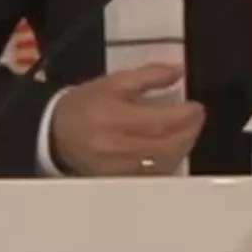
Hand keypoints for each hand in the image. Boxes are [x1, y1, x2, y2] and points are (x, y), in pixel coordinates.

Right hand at [49, 62, 204, 175]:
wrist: (55, 133)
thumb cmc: (84, 105)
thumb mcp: (113, 82)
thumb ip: (149, 75)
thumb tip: (179, 71)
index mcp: (114, 118)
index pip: (160, 121)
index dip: (185, 116)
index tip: (196, 107)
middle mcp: (117, 146)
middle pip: (166, 145)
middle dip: (189, 131)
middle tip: (197, 117)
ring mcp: (119, 167)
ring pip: (163, 162)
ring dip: (182, 146)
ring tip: (188, 130)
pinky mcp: (119, 179)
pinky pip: (153, 173)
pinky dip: (168, 160)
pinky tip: (172, 148)